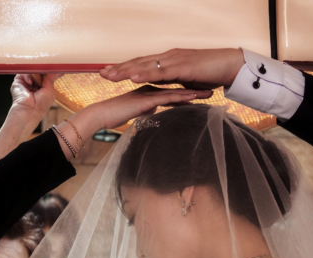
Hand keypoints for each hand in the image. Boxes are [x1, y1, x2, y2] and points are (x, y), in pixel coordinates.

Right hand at [10, 73, 59, 118]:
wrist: (29, 110)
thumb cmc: (41, 105)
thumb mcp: (50, 90)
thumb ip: (51, 78)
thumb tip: (58, 70)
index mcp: (42, 87)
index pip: (46, 75)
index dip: (49, 71)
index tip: (54, 67)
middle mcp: (34, 84)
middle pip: (39, 71)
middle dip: (42, 70)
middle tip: (46, 70)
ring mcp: (26, 82)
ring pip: (31, 70)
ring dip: (36, 74)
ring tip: (38, 81)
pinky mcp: (18, 81)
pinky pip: (24, 72)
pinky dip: (28, 76)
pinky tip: (30, 83)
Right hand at [54, 85, 210, 158]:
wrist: (100, 115)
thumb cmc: (114, 116)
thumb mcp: (136, 114)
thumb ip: (147, 112)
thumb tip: (155, 114)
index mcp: (148, 91)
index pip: (172, 89)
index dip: (187, 90)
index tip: (202, 91)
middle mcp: (150, 88)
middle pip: (177, 86)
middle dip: (194, 87)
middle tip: (212, 88)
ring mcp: (149, 92)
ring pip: (175, 90)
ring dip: (192, 92)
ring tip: (209, 93)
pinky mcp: (146, 99)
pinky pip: (167, 97)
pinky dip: (181, 97)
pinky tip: (193, 99)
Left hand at [99, 48, 245, 89]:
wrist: (231, 66)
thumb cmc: (213, 73)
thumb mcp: (189, 81)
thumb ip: (176, 84)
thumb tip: (168, 93)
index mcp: (169, 60)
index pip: (143, 63)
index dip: (125, 68)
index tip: (109, 73)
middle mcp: (169, 57)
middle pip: (139, 62)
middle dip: (119, 68)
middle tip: (101, 74)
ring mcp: (175, 60)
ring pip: (146, 65)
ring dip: (126, 70)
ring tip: (110, 76)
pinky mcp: (183, 67)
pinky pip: (161, 71)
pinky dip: (145, 73)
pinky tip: (133, 77)